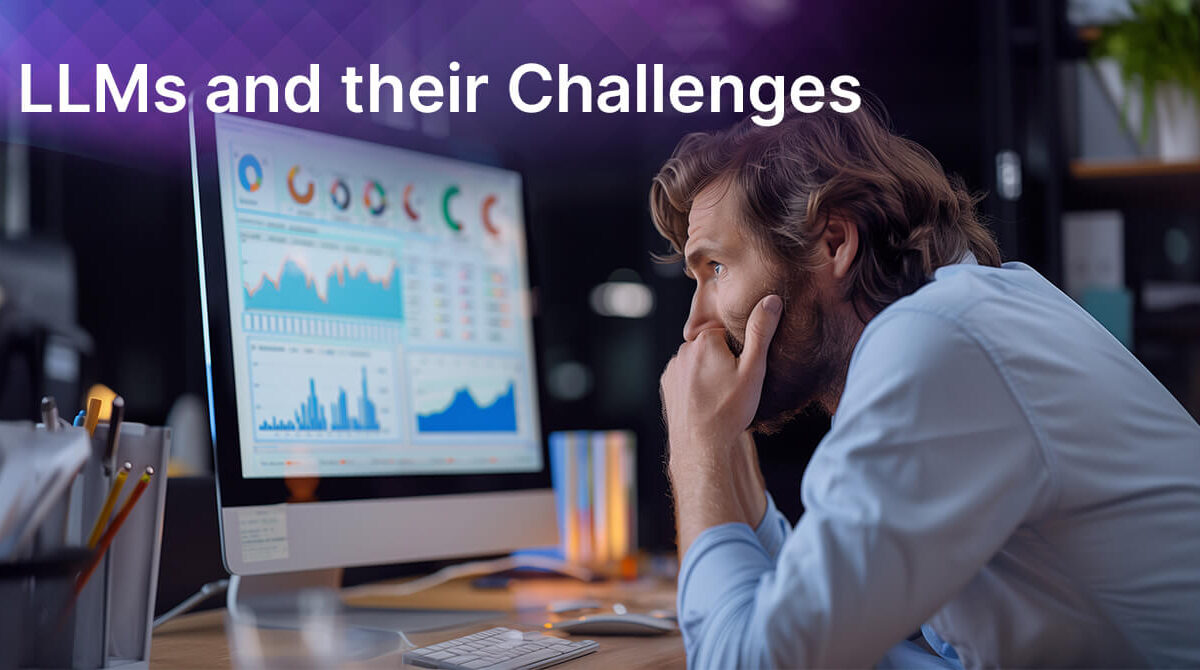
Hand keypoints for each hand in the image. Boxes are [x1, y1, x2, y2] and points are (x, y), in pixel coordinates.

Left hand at [660, 294, 782, 471]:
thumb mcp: (753, 370)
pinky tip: (706, 402)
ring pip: (699, 362)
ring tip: (721, 397)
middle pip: (712, 347)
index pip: (728, 334)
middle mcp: (683, 351)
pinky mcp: (667, 385)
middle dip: (724, 361)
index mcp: (705, 341)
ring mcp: (672, 369)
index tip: (743, 372)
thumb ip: (761, 332)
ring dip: (709, 372)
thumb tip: (771, 300)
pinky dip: (696, 385)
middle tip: (734, 387)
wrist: (702, 447)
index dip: (740, 352)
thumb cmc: (729, 410)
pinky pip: (686, 376)